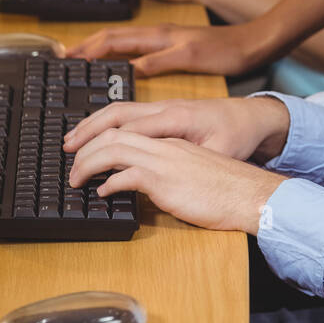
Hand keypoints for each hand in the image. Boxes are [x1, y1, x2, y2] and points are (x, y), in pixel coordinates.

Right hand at [63, 95, 289, 163]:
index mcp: (176, 118)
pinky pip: (129, 111)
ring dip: (94, 123)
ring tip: (72, 140)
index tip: (83, 163)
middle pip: (118, 114)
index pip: (130, 129)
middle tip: (66, 150)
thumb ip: (191, 165)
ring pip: (121, 109)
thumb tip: (161, 179)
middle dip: (88, 130)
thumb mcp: (220, 153)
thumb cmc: (239, 135)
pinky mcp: (165, 110)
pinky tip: (98, 132)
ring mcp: (164, 106)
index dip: (103, 145)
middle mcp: (166, 108)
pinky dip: (108, 120)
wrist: (255, 116)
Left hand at [67, 130, 283, 233]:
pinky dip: (109, 183)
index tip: (85, 152)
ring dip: (88, 164)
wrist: (251, 193)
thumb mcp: (194, 172)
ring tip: (77, 179)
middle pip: (113, 133)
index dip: (101, 138)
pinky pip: (127, 176)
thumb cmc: (227, 188)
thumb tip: (146, 183)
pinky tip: (103, 194)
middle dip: (86, 147)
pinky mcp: (165, 180)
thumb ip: (171, 170)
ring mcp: (165, 160)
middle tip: (72, 165)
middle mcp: (165, 144)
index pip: (128, 129)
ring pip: (113, 149)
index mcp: (172, 140)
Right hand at [68, 21, 250, 75]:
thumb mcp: (191, 58)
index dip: (89, 48)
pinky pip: (137, 46)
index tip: (67, 56)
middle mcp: (158, 34)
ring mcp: (166, 37)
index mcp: (159, 36)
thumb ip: (160, 61)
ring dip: (101, 48)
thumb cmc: (227, 52)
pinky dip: (120, 52)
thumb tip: (130, 68)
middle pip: (113, 37)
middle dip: (87, 46)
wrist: (254, 43)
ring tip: (82, 59)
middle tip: (64, 57)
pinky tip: (119, 62)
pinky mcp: (174, 43)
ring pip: (124, 40)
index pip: (114, 39)